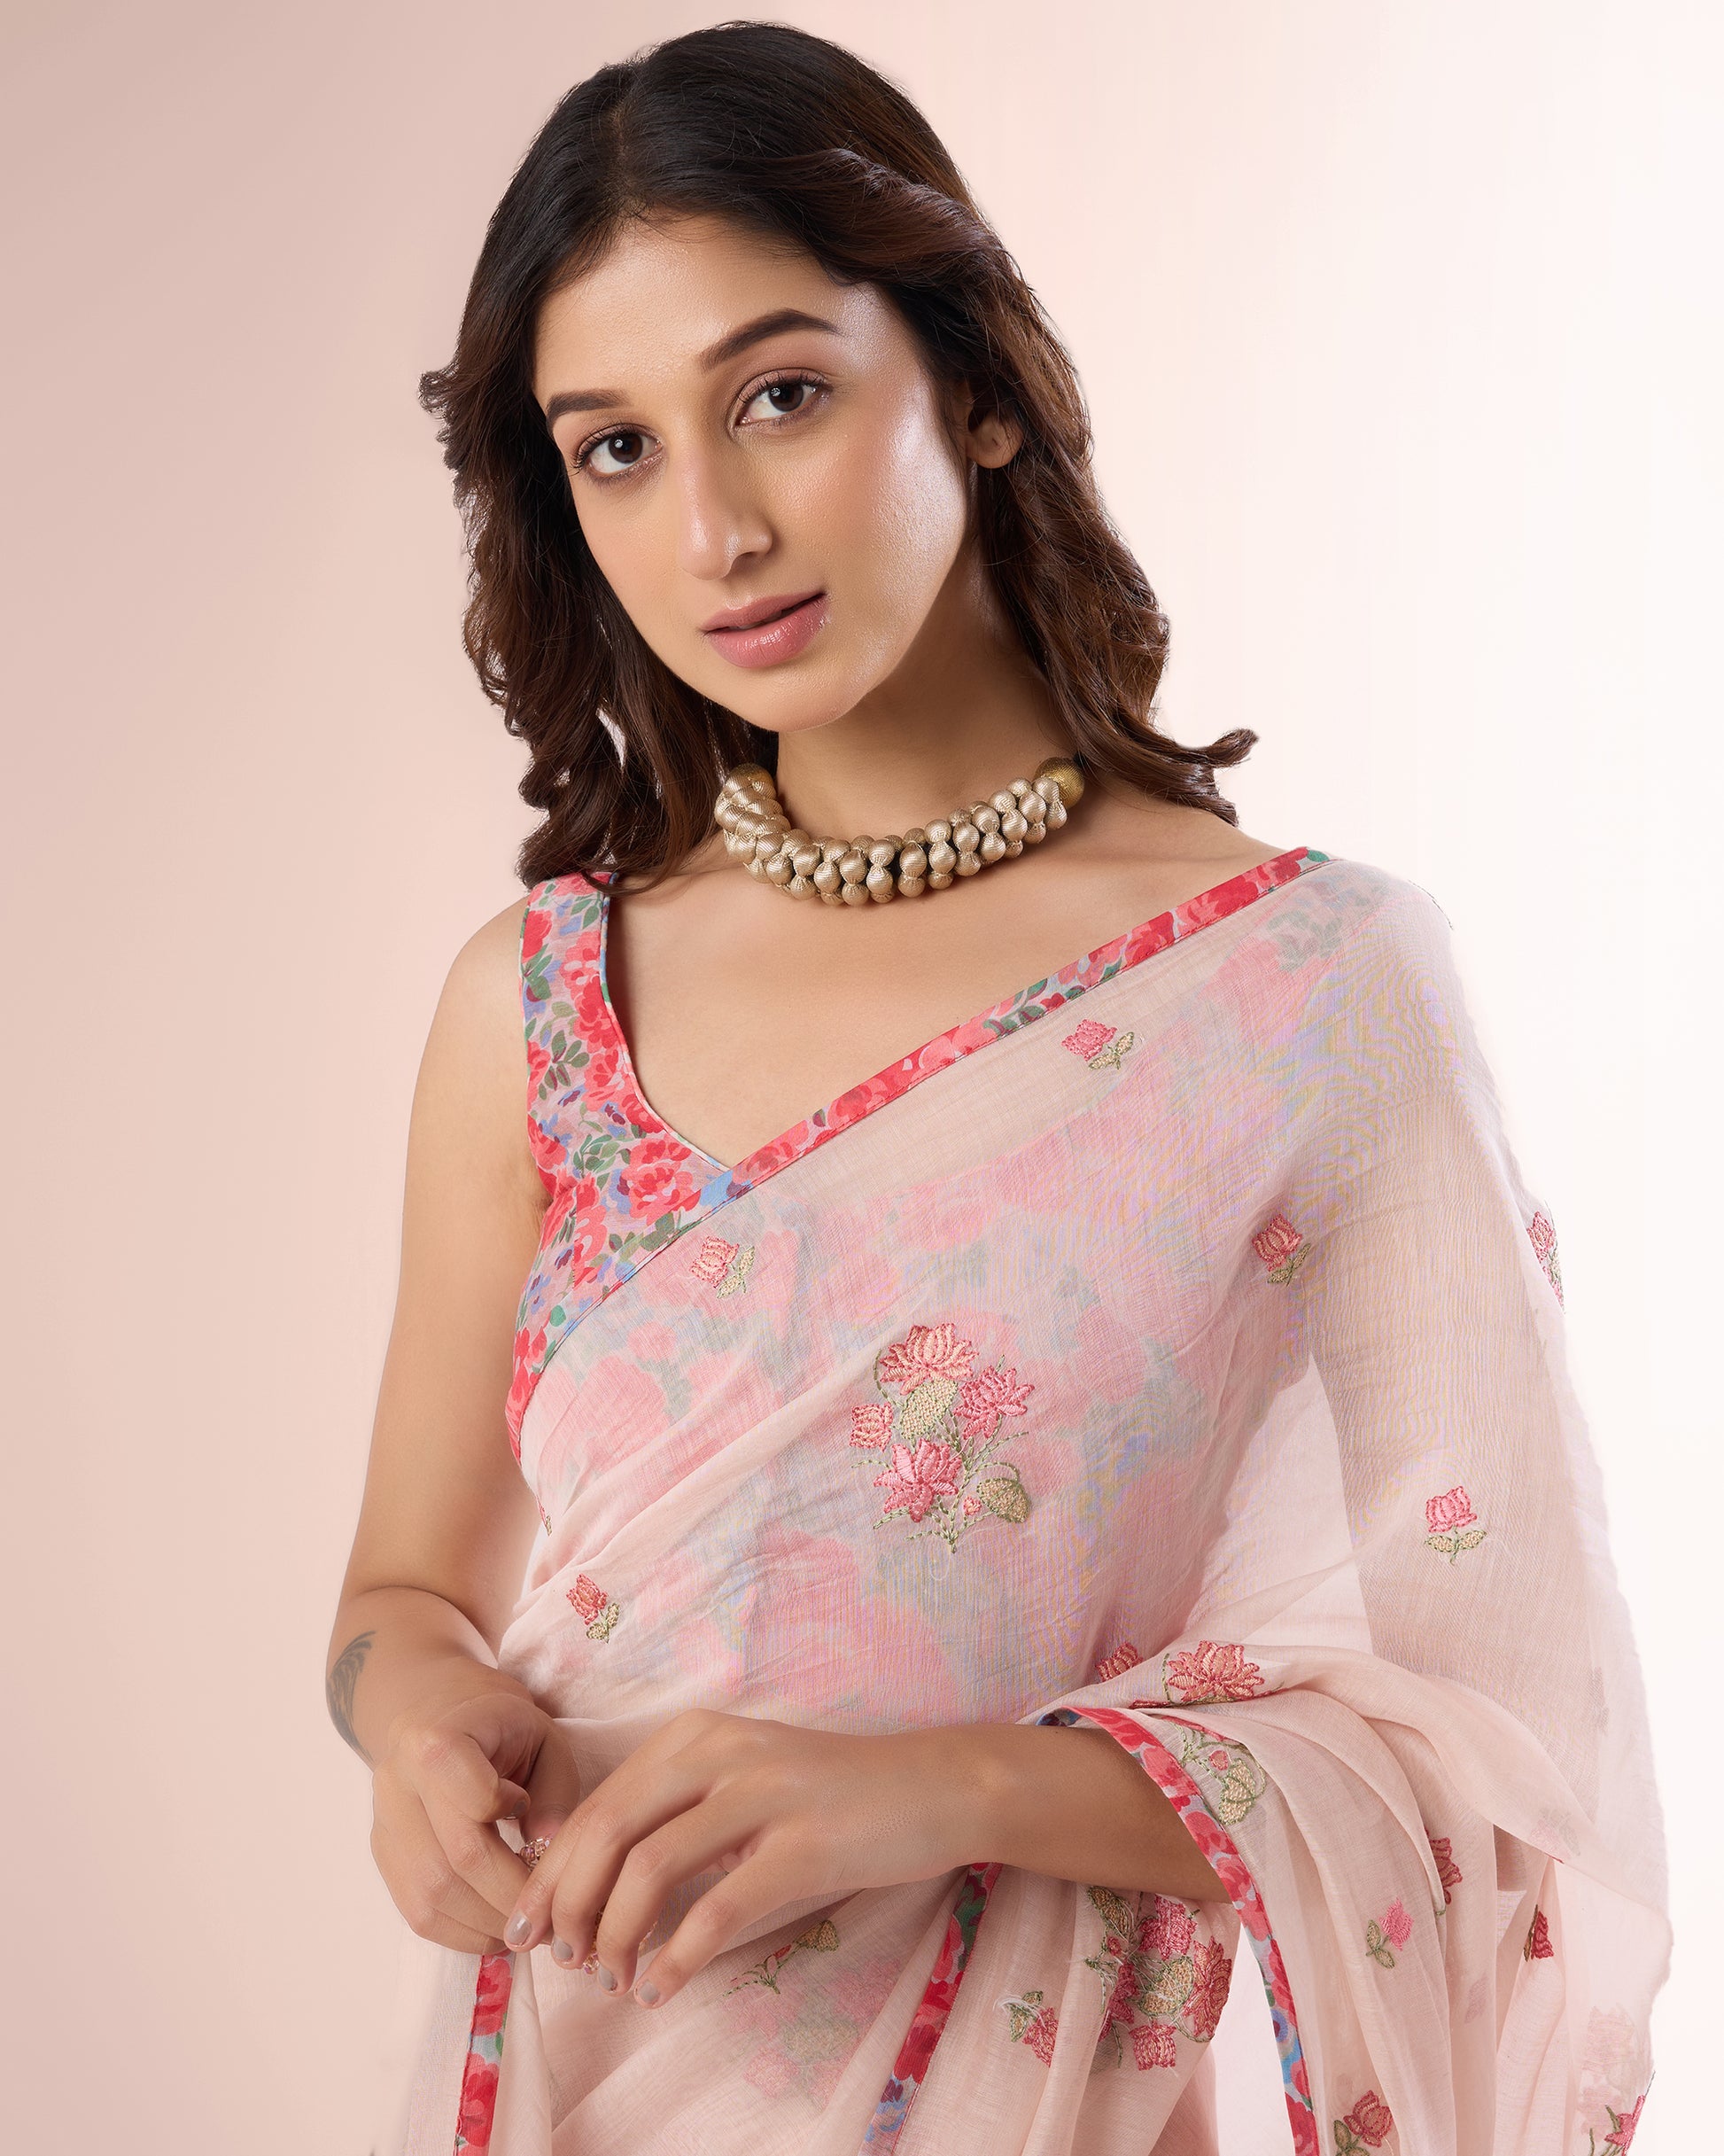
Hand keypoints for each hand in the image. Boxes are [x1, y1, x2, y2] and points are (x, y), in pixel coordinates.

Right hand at [371, 1659, 582, 1952]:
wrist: (433, 1709)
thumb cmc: (500, 1725)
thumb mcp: (543, 1736)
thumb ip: (555, 1790)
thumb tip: (550, 1853)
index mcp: (437, 1741)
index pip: (476, 1801)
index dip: (517, 1824)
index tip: (537, 1820)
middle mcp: (398, 1784)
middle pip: (456, 1863)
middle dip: (512, 1897)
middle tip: (552, 1911)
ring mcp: (384, 1825)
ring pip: (431, 1900)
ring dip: (487, 1924)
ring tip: (528, 1922)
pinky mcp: (383, 1857)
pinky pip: (418, 1914)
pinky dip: (462, 1932)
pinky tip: (495, 1924)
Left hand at [500, 1710, 980, 2002]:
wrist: (932, 1786)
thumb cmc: (830, 1799)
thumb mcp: (742, 1787)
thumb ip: (676, 1815)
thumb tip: (593, 1889)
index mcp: (695, 1736)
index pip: (597, 1804)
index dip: (552, 1871)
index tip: (528, 1926)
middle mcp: (720, 1751)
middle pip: (609, 1829)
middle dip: (568, 1903)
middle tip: (557, 1960)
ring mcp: (764, 1792)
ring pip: (652, 1865)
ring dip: (617, 1934)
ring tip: (614, 1980)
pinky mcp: (805, 1841)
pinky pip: (720, 1907)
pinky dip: (678, 1955)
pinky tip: (664, 1988)